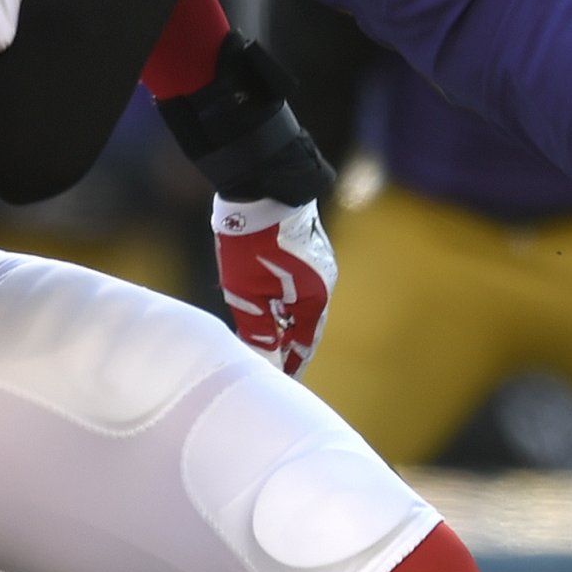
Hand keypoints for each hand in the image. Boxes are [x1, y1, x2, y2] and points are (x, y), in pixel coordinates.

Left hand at [213, 196, 336, 376]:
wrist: (262, 186)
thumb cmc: (252, 243)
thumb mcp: (247, 292)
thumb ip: (258, 330)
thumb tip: (268, 364)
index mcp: (314, 300)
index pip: (304, 346)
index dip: (291, 366)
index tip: (281, 385)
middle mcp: (324, 284)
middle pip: (304, 326)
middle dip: (286, 345)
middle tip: (270, 366)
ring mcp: (318, 264)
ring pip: (298, 304)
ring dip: (281, 322)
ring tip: (262, 336)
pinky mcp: (307, 250)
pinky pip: (295, 285)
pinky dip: (281, 300)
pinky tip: (264, 301)